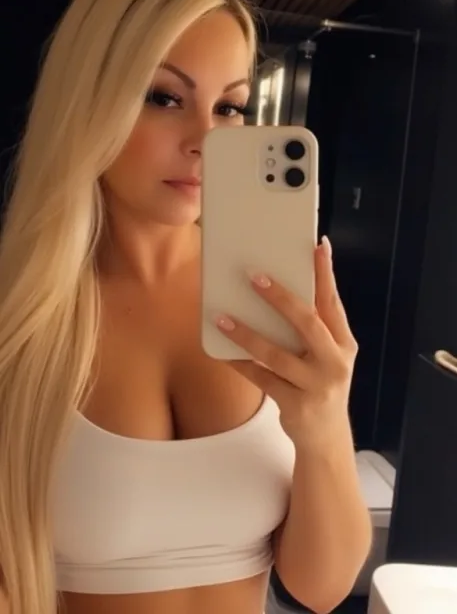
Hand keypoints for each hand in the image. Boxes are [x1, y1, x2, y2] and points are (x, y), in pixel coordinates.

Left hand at [214, 237, 357, 451]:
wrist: (326, 438)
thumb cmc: (320, 384)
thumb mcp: (327, 355)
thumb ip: (313, 328)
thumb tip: (278, 289)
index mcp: (344, 342)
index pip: (333, 301)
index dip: (325, 273)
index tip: (317, 245)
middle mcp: (334, 361)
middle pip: (307, 322)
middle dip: (280, 297)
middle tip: (254, 276)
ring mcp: (316, 385)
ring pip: (276, 354)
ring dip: (247, 333)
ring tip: (222, 317)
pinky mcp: (296, 405)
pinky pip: (262, 379)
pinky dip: (241, 364)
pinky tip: (222, 352)